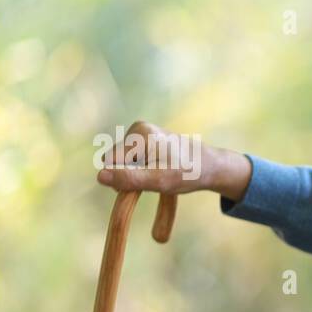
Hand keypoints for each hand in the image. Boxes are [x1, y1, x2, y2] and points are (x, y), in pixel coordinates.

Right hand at [95, 119, 252, 201]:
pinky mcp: (147, 138)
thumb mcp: (159, 180)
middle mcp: (138, 128)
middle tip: (154, 180)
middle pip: (115, 160)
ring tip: (160, 173)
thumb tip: (100, 176)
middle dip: (129, 175)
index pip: (109, 162)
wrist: (212, 165)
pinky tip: (160, 168)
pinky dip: (142, 168)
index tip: (144, 183)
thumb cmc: (188, 173)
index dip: (122, 178)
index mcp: (139, 134)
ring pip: (123, 161)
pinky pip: (132, 158)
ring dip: (137, 173)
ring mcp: (142, 131)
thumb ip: (130, 179)